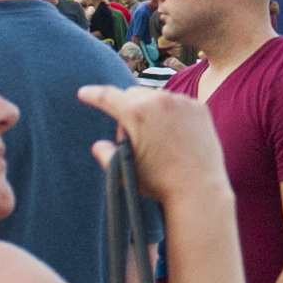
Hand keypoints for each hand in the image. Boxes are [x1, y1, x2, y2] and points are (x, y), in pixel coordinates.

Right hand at [84, 81, 228, 205]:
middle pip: (132, 94)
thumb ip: (106, 155)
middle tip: (133, 137)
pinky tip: (175, 136)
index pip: (107, 97)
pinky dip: (172, 113)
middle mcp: (160, 100)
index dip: (92, 95)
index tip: (83, 93)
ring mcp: (182, 102)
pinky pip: (177, 103)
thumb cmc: (158, 183)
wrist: (199, 190)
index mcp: (136, 113)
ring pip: (156, 97)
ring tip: (157, 139)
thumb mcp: (124, 171)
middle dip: (128, 109)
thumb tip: (98, 146)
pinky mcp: (198, 107)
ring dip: (151, 110)